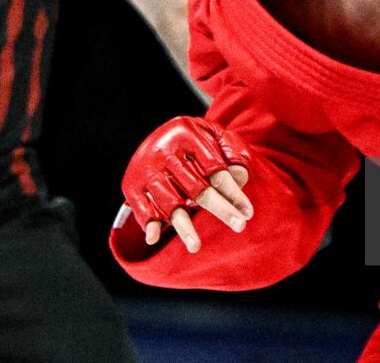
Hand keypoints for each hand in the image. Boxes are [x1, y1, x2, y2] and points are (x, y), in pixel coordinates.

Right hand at [121, 115, 253, 252]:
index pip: (214, 169)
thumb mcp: (213, 135)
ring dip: (184, 227)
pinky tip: (154, 237)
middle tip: (240, 226)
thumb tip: (239, 178)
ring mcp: (146, 170)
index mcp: (185, 134)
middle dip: (220, 208)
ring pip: (169, 203)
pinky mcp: (132, 186)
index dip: (232, 192)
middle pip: (196, 188)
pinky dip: (148, 223)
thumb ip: (231, 152)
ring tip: (195, 246)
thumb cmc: (193, 141)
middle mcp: (163, 152)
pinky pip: (142, 209)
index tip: (247, 212)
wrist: (157, 135)